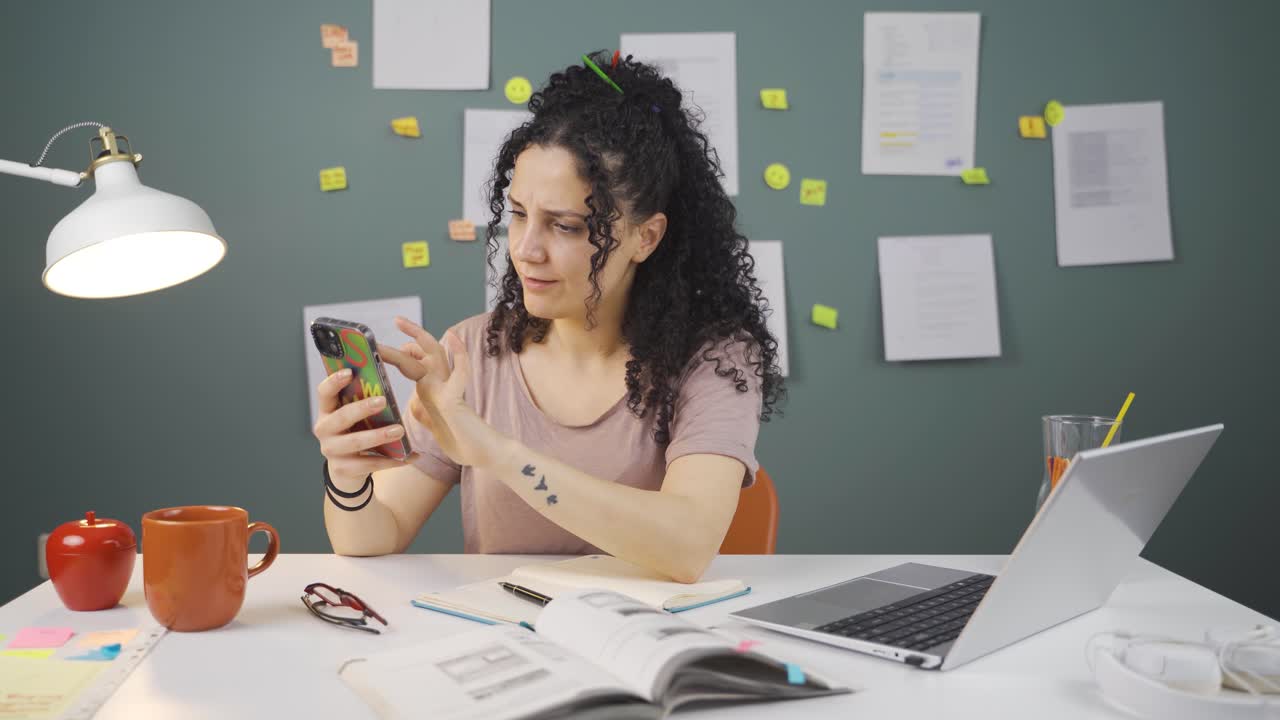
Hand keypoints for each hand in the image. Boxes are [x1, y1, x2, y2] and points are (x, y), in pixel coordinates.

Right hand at [312, 369, 415, 487]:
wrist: (345, 470)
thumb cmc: (354, 433)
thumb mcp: (354, 418)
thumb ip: (362, 402)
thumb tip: (387, 386)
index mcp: (327, 411)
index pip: (324, 393)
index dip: (334, 382)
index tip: (350, 372)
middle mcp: (324, 430)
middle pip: (341, 417)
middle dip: (362, 408)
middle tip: (383, 400)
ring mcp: (331, 451)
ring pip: (355, 442)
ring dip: (379, 435)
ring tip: (400, 430)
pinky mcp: (343, 469)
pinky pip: (370, 463)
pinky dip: (392, 460)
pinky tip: (411, 456)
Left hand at [379, 317, 506, 467]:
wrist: (484, 456)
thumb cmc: (463, 443)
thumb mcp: (435, 428)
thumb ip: (425, 414)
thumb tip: (413, 404)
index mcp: (434, 391)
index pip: (417, 364)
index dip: (403, 353)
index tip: (385, 346)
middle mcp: (441, 385)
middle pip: (426, 352)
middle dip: (411, 335)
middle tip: (397, 319)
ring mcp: (448, 390)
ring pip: (434, 356)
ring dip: (419, 338)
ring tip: (402, 323)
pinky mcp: (455, 400)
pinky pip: (459, 373)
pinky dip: (458, 355)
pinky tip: (455, 339)